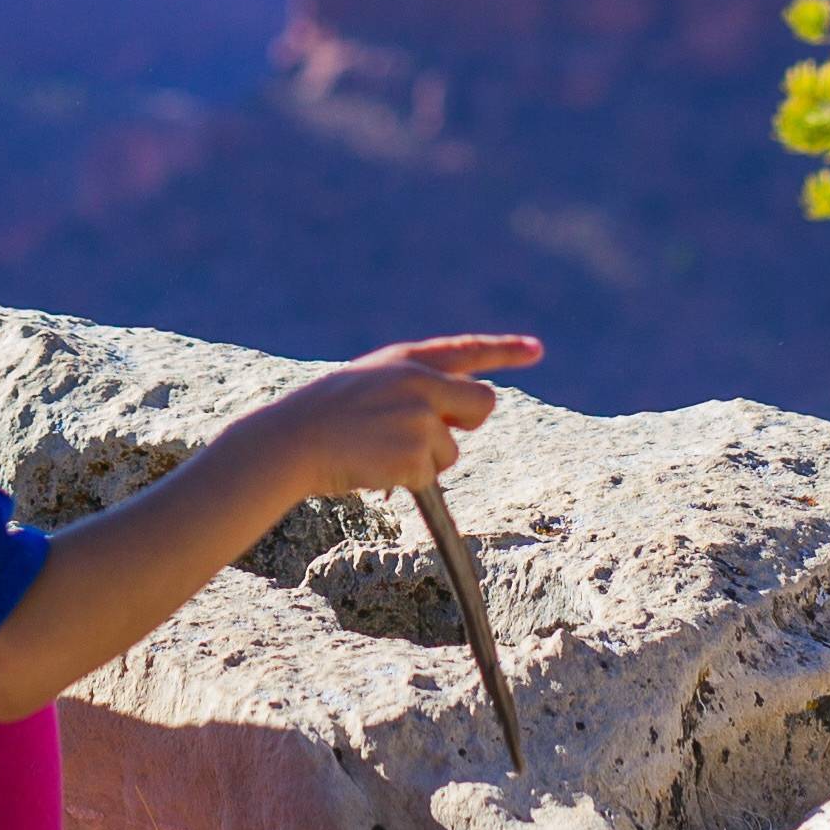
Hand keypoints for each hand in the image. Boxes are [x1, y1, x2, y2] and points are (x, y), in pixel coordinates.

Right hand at [241, 334, 539, 503]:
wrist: (291, 441)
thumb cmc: (320, 418)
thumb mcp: (367, 384)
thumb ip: (409, 389)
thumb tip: (449, 422)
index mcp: (405, 360)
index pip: (466, 350)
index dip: (506, 349)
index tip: (538, 349)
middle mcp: (420, 382)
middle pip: (483, 403)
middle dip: (466, 423)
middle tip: (428, 435)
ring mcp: (421, 417)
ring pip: (450, 451)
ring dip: (422, 460)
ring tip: (375, 452)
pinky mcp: (417, 453)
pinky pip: (429, 477)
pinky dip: (406, 480)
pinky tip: (373, 467)